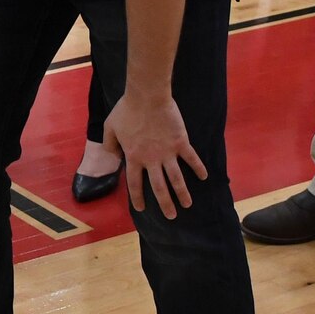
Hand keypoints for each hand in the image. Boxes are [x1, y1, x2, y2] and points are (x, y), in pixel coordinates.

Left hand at [101, 89, 205, 218]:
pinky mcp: (181, 142)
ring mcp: (168, 152)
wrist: (147, 96)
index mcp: (134, 157)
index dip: (137, 198)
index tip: (141, 209)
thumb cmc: (127, 110)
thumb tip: (113, 156)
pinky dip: (199, 168)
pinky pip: (192, 158)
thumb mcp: (110, 127)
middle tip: (171, 216)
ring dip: (183, 193)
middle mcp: (151, 160)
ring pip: (176, 179)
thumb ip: (109, 144)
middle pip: (159, 188)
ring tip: (187, 205)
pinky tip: (205, 177)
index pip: (135, 184)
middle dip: (165, 204)